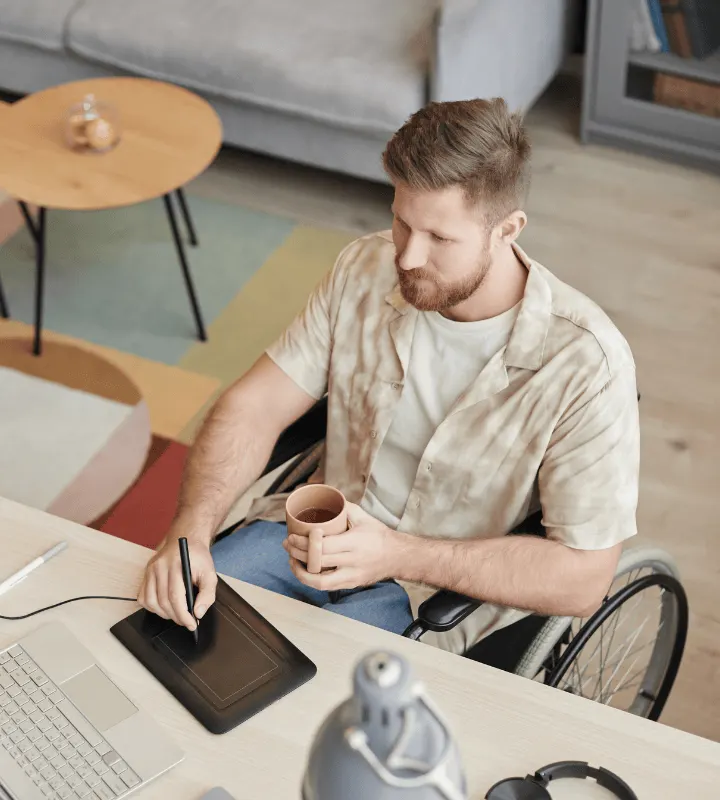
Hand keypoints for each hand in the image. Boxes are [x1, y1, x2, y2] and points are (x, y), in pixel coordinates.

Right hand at [137, 529, 217, 630]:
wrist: (186, 539)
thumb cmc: (197, 557)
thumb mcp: (210, 573)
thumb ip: (207, 594)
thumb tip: (198, 613)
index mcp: (176, 565)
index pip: (175, 597)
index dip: (183, 615)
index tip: (191, 624)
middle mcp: (160, 567)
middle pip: (163, 602)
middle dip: (176, 617)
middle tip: (187, 621)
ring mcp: (150, 570)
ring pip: (151, 602)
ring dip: (164, 614)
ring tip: (177, 613)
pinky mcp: (145, 574)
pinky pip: (143, 598)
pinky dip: (153, 607)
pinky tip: (165, 606)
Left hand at [283, 502, 406, 590]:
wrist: (398, 556)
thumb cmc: (378, 535)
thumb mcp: (363, 517)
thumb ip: (343, 508)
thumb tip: (323, 498)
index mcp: (354, 542)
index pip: (323, 547)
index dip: (304, 543)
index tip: (292, 536)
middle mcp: (352, 561)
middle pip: (317, 562)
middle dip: (297, 554)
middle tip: (287, 544)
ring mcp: (351, 576)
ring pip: (319, 582)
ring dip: (301, 572)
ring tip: (291, 560)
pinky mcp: (351, 584)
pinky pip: (326, 587)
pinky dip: (311, 580)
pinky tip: (303, 570)